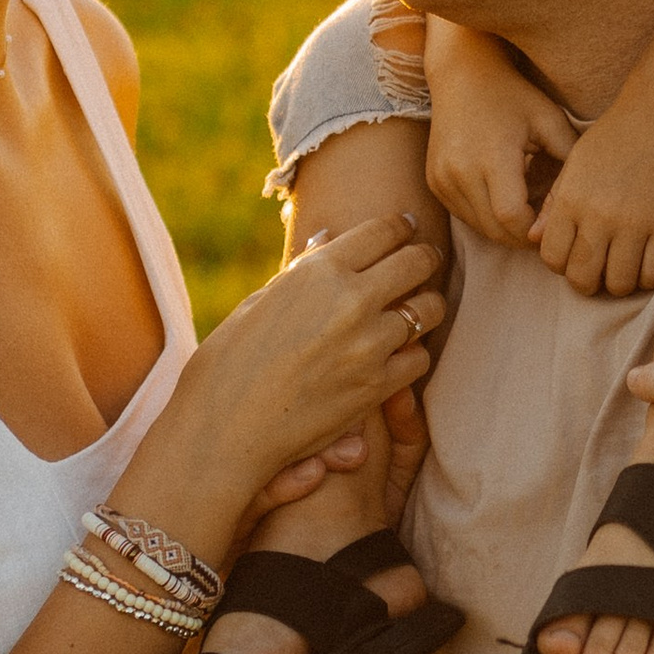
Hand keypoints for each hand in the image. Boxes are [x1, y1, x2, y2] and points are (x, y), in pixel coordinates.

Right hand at [149, 218, 442, 523]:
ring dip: (425, 306)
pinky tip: (400, 353)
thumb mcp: (259, 301)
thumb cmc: (228, 361)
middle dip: (424, 258)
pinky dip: (413, 354)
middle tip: (425, 261)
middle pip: (417, 263)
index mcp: (320, 271)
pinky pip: (419, 359)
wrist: (225, 427)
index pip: (384, 231)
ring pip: (428, 310)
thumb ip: (302, 272)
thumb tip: (327, 241)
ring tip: (418, 308)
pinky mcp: (377, 387)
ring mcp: (369, 345)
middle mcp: (351, 301)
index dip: (401, 226)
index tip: (408, 228)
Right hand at [423, 24, 577, 245]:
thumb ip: (568, 163)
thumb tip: (573, 209)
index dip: (536, 229)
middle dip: (523, 235)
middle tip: (546, 226)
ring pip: (478, 227)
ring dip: (505, 229)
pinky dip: (486, 217)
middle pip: (495, 230)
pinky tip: (503, 200)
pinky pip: (464, 215)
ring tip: (527, 211)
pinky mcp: (434, 182)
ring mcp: (441, 179)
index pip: (512, 218)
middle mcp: (459, 172)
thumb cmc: (514, 95)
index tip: (554, 222)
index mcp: (491, 157)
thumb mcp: (550, 121)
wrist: (463, 74)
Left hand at [531, 91, 653, 297]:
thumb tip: (535, 240)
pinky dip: (647, 277)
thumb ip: (553, 205)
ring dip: (618, 282)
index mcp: (571, 200)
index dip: (562, 265)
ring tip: (623, 265)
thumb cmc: (613, 139)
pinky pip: (653, 275)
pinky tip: (645, 261)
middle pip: (583, 278)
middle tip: (599, 269)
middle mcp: (599, 216)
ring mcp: (635, 224)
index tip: (574, 256)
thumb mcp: (574, 166)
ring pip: (618, 284)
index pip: (553, 258)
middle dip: (588, 281)